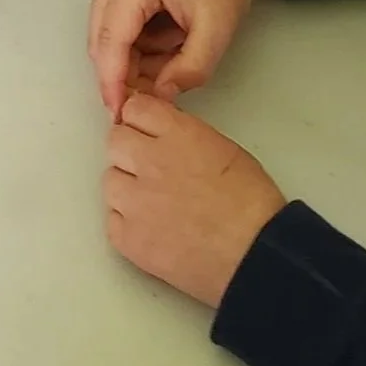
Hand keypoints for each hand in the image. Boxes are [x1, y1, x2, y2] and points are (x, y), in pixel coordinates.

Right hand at [88, 0, 283, 115]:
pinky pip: (113, 29)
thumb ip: (189, 70)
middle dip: (125, 72)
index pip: (112, 39)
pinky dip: (136, 47)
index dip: (112, 80)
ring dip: (133, 59)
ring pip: (106, 38)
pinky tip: (166, 42)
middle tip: (159, 90)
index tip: (119, 114)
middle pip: (102, 40)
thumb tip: (159, 96)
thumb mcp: (216, 32)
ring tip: (174, 53)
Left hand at [104, 95, 285, 307]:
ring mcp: (135, 201)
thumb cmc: (251, 203)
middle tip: (150, 170)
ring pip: (110, 181)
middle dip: (130, 152)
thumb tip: (162, 135)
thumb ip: (184, 134)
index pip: (135, 109)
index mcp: (175, 134)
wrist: (256, 256)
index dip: (141, 121)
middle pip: (115, 142)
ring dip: (127, 188)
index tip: (146, 133)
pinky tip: (151, 229)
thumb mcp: (222, 148)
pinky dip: (127, 223)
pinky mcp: (129, 239)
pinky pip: (112, 220)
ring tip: (153, 205)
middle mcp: (148, 161)